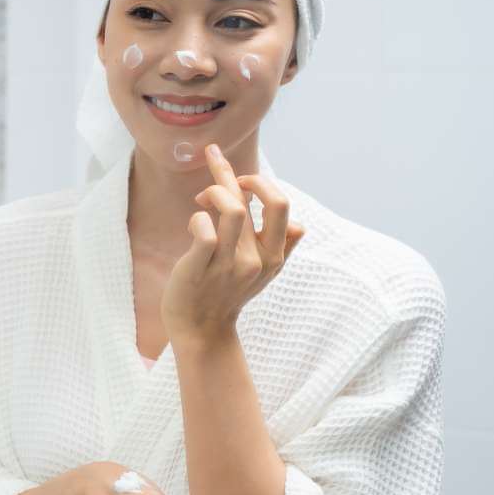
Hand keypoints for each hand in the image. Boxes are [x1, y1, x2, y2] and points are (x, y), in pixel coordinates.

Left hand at [161, 144, 305, 346]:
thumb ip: (281, 248)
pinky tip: (193, 223)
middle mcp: (258, 259)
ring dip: (215, 192)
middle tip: (213, 164)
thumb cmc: (225, 294)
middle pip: (263, 201)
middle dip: (235, 174)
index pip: (281, 206)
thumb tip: (299, 224)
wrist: (201, 330)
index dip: (262, 183)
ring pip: (234, 210)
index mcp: (274, 255)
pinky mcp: (202, 268)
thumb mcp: (263, 274)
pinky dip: (197, 219)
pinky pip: (205, 232)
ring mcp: (231, 264)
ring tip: (201, 199)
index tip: (240, 180)